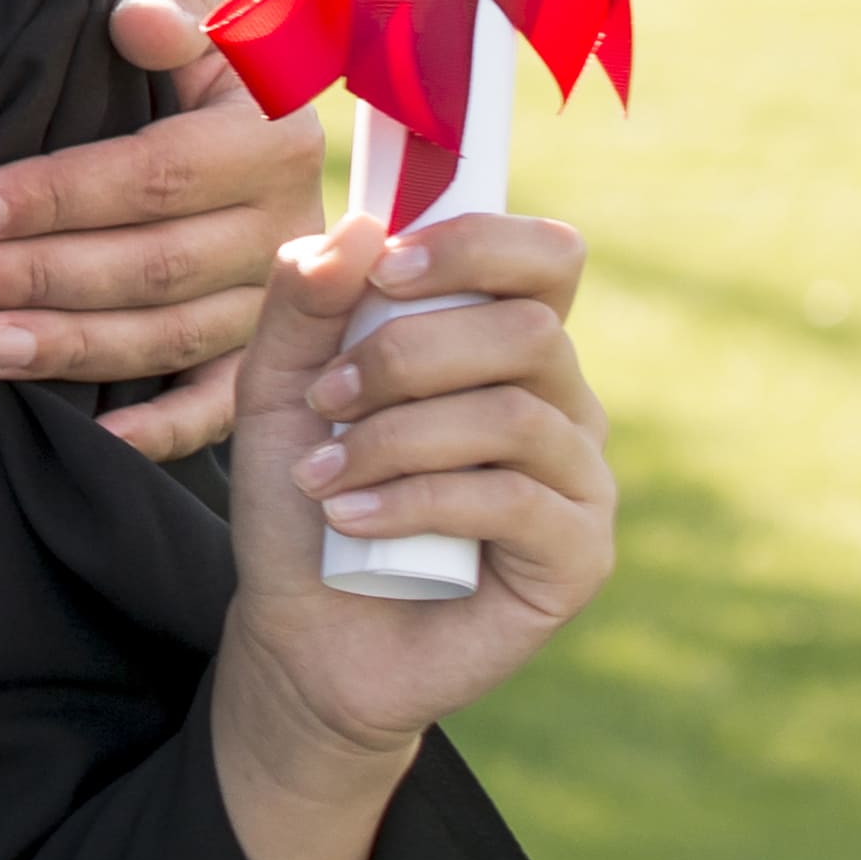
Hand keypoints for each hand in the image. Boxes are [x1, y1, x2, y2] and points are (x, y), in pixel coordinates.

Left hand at [0, 0, 317, 461]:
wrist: (203, 95)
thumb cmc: (171, 43)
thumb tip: (138, 22)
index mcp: (273, 135)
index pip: (159, 175)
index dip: (59, 195)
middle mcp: (290, 226)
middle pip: (157, 265)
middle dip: (40, 276)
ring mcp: (280, 303)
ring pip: (174, 337)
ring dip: (75, 348)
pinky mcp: (266, 360)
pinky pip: (220, 405)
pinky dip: (162, 429)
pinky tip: (95, 437)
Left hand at [208, 207, 613, 859]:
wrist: (304, 629)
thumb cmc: (307, 498)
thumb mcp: (280, 390)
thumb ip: (305, 304)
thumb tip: (354, 230)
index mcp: (503, 349)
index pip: (546, 258)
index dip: (480, 244)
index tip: (389, 265)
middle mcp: (560, 405)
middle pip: (527, 330)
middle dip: (407, 355)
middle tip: (327, 401)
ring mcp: (580, 481)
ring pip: (512, 415)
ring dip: (395, 438)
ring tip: (322, 477)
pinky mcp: (580, 556)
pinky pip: (513, 501)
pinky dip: (414, 502)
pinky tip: (352, 521)